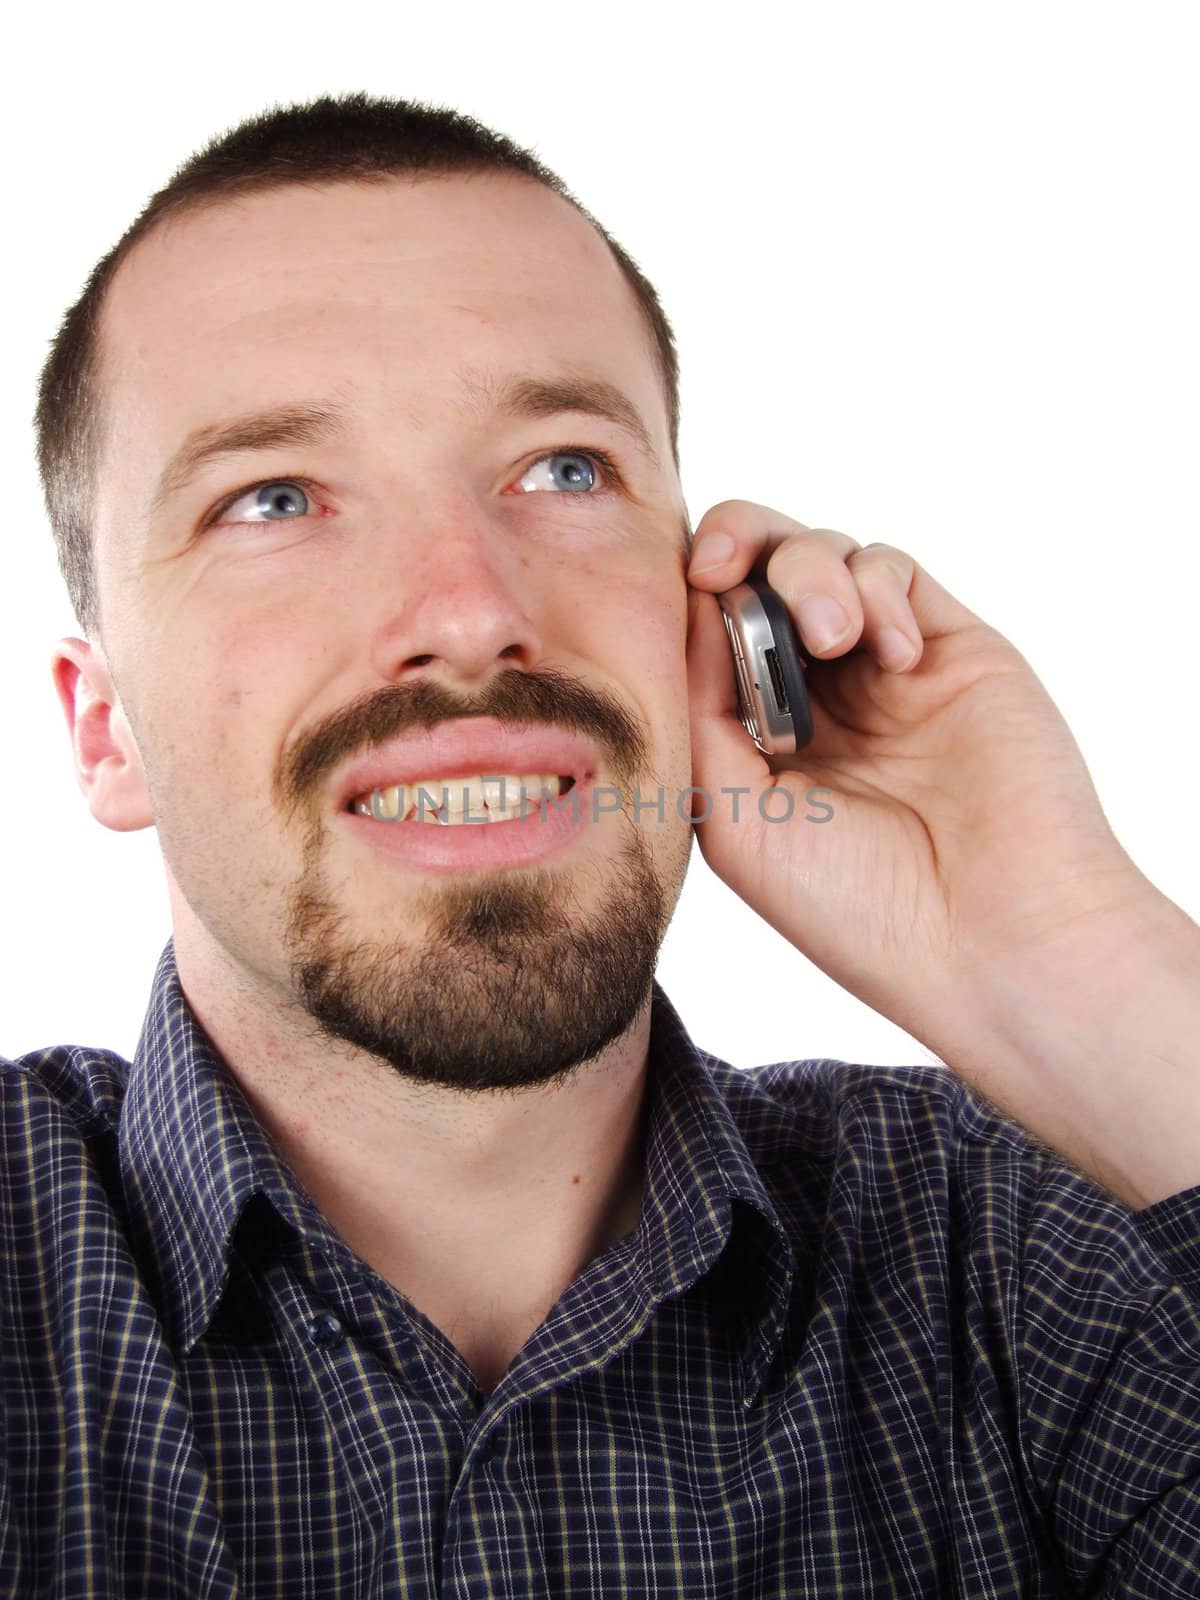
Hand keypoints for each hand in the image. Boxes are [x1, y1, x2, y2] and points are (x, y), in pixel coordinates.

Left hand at [684, 500, 1153, 1042]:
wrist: (992, 937)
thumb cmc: (858, 906)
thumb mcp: (737, 821)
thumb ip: (701, 712)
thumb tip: (691, 608)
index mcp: (754, 741)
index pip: (704, 634)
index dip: (685, 596)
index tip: (682, 590)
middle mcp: (816, 699)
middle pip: (757, 574)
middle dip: (734, 546)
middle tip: (722, 565)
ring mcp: (882, 671)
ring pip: (823, 558)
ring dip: (809, 574)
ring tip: (834, 639)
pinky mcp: (951, 649)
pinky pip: (896, 570)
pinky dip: (878, 588)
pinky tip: (895, 656)